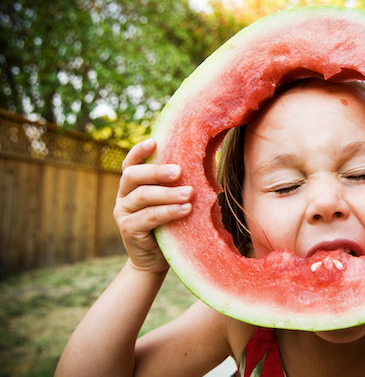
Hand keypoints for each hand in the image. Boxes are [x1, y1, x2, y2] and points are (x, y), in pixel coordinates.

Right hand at [113, 139, 193, 272]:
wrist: (155, 260)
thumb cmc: (168, 225)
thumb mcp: (171, 202)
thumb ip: (175, 185)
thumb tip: (202, 162)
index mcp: (132, 185)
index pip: (131, 163)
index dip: (140, 151)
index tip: (155, 141)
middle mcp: (123, 196)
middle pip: (133, 176)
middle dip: (157, 171)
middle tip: (179, 171)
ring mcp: (123, 213)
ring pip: (142, 196)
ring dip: (168, 193)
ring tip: (189, 193)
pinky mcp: (128, 230)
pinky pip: (148, 217)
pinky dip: (168, 212)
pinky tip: (185, 209)